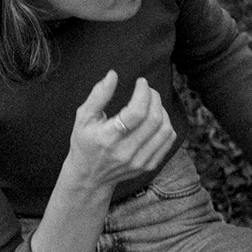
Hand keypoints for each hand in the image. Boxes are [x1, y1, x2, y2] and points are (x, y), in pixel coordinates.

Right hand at [67, 71, 176, 190]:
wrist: (89, 176)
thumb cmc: (85, 142)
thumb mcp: (83, 117)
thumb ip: (98, 95)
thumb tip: (113, 74)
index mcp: (108, 138)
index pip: (136, 113)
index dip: (143, 93)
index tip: (141, 82)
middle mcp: (125, 152)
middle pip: (154, 120)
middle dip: (154, 98)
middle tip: (148, 90)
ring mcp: (139, 161)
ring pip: (165, 130)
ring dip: (162, 110)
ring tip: (152, 103)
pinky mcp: (148, 166)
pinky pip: (168, 141)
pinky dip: (166, 125)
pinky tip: (156, 118)